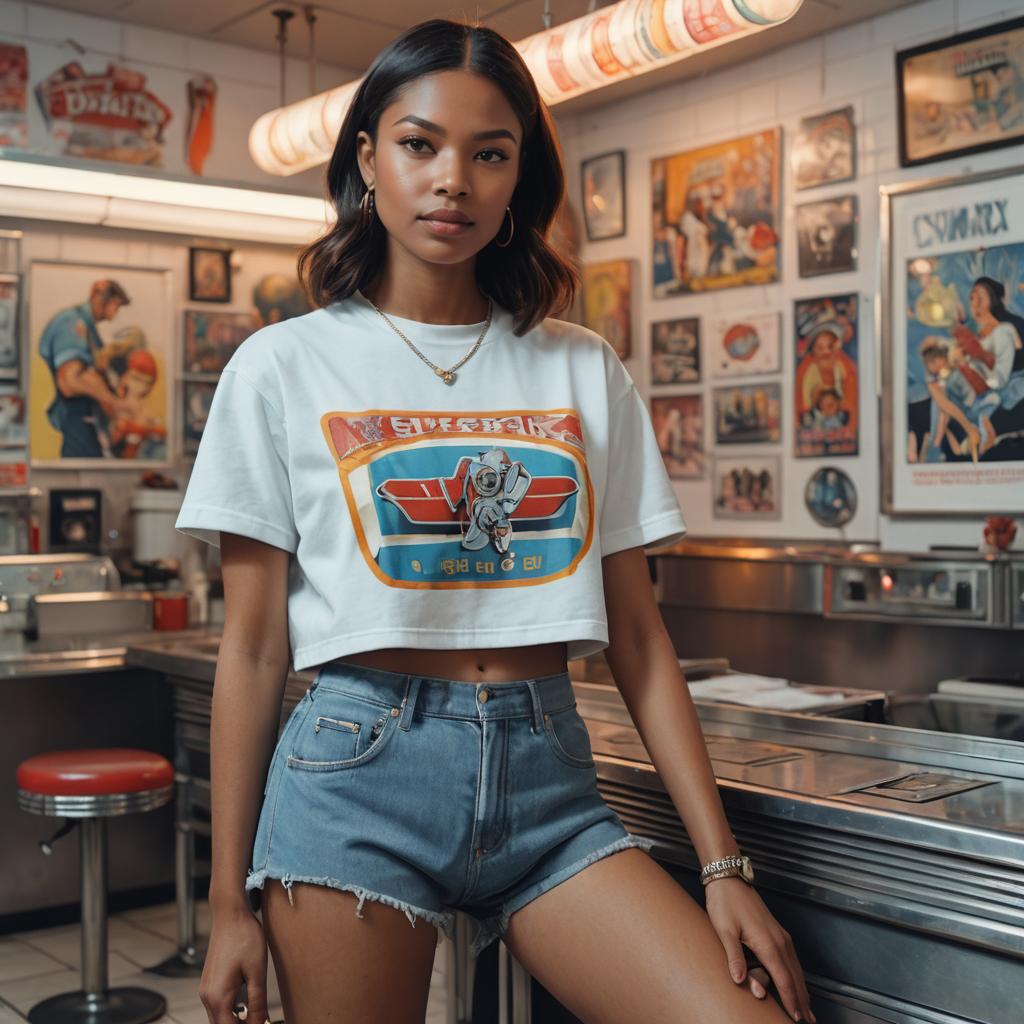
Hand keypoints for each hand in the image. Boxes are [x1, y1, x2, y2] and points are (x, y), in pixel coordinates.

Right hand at [198, 905, 270, 1023]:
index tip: (262, 1023)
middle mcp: (207, 996)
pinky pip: (218, 1004)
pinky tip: (246, 1000)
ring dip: (235, 1019)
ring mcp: (206, 988)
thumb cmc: (245, 937)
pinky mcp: (209, 981)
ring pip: (219, 1016)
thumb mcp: (257, 972)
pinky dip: (231, 1008)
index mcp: (218, 997)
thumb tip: (260, 1023)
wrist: (230, 913)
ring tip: (256, 1011)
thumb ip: (257, 1002)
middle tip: (260, 1018)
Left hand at [704, 876, 815, 1022]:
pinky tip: (796, 981)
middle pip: (794, 977)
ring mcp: (781, 936)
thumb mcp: (724, 930)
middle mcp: (779, 941)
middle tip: (807, 1021)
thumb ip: (734, 956)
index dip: (790, 1000)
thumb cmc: (725, 903)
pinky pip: (792, 959)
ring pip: (796, 968)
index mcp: (767, 943)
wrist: (730, 879)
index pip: (783, 979)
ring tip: (806, 1008)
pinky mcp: (778, 932)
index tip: (796, 1017)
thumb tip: (739, 981)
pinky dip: (797, 975)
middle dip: (801, 1000)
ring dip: (802, 989)